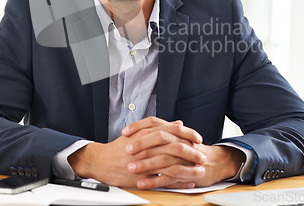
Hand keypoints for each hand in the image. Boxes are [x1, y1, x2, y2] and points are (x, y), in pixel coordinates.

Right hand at [68, 117, 205, 187]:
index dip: (187, 134)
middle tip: (202, 154)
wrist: (101, 162)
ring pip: (171, 164)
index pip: (172, 131)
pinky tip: (188, 181)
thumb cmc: (120, 148)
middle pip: (174, 147)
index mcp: (146, 134)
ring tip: (199, 168)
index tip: (198, 137)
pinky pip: (163, 180)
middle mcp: (146, 147)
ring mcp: (145, 163)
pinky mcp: (143, 177)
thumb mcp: (139, 132)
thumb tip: (179, 123)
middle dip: (191, 151)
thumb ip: (159, 127)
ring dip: (187, 167)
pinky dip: (178, 181)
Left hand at [123, 117, 245, 188]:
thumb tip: (139, 130)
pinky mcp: (186, 173)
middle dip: (141, 144)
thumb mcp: (176, 138)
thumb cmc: (191, 150)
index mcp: (174, 131)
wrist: (215, 162)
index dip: (139, 126)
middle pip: (159, 138)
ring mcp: (183, 157)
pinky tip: (142, 183)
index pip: (155, 123)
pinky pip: (168, 177)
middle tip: (127, 150)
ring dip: (145, 164)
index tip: (125, 132)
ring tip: (131, 168)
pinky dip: (154, 180)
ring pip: (163, 158)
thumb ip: (160, 133)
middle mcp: (179, 141)